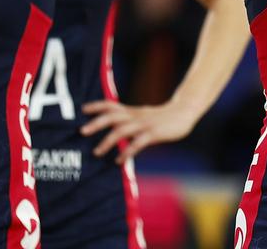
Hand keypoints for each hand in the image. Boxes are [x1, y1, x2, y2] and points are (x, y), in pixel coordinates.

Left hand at [80, 99, 198, 163]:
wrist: (184, 112)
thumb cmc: (161, 117)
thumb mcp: (142, 115)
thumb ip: (128, 120)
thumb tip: (113, 129)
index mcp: (131, 111)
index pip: (111, 104)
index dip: (97, 105)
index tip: (83, 109)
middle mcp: (135, 116)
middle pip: (112, 116)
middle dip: (96, 123)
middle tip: (82, 131)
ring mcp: (144, 124)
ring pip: (122, 130)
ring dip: (108, 141)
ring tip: (97, 152)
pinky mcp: (154, 133)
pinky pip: (138, 143)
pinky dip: (127, 151)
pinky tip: (119, 161)